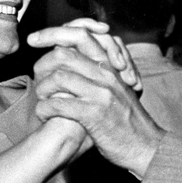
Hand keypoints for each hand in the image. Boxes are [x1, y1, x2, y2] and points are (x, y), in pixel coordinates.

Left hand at [28, 25, 165, 177]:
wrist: (147, 147)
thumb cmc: (129, 123)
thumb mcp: (119, 92)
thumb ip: (101, 77)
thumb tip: (77, 65)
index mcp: (111, 68)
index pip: (80, 37)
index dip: (53, 34)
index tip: (35, 40)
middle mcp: (106, 76)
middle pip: (64, 54)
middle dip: (42, 64)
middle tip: (35, 77)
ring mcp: (101, 95)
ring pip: (59, 78)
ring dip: (43, 89)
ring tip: (41, 99)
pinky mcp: (94, 115)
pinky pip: (59, 104)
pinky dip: (45, 109)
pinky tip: (44, 114)